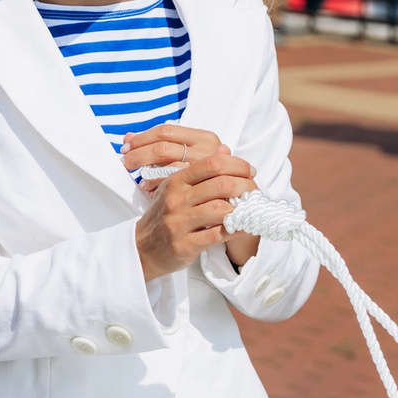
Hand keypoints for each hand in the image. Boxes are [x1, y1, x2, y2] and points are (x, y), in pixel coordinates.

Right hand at [126, 124, 259, 278]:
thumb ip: (200, 169)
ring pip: (221, 209)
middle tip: (255, 191)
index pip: (212, 164)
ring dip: (242, 209)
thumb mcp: (177, 188)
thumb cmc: (164, 215)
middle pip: (221, 184)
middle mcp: (177, 199)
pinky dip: (236, 230)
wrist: (142, 248)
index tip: (250, 172)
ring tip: (250, 210)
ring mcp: (179, 223)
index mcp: (176, 180)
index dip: (237, 165)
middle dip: (245, 186)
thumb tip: (225, 149)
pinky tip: (242, 228)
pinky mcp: (185, 245)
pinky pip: (218, 235)